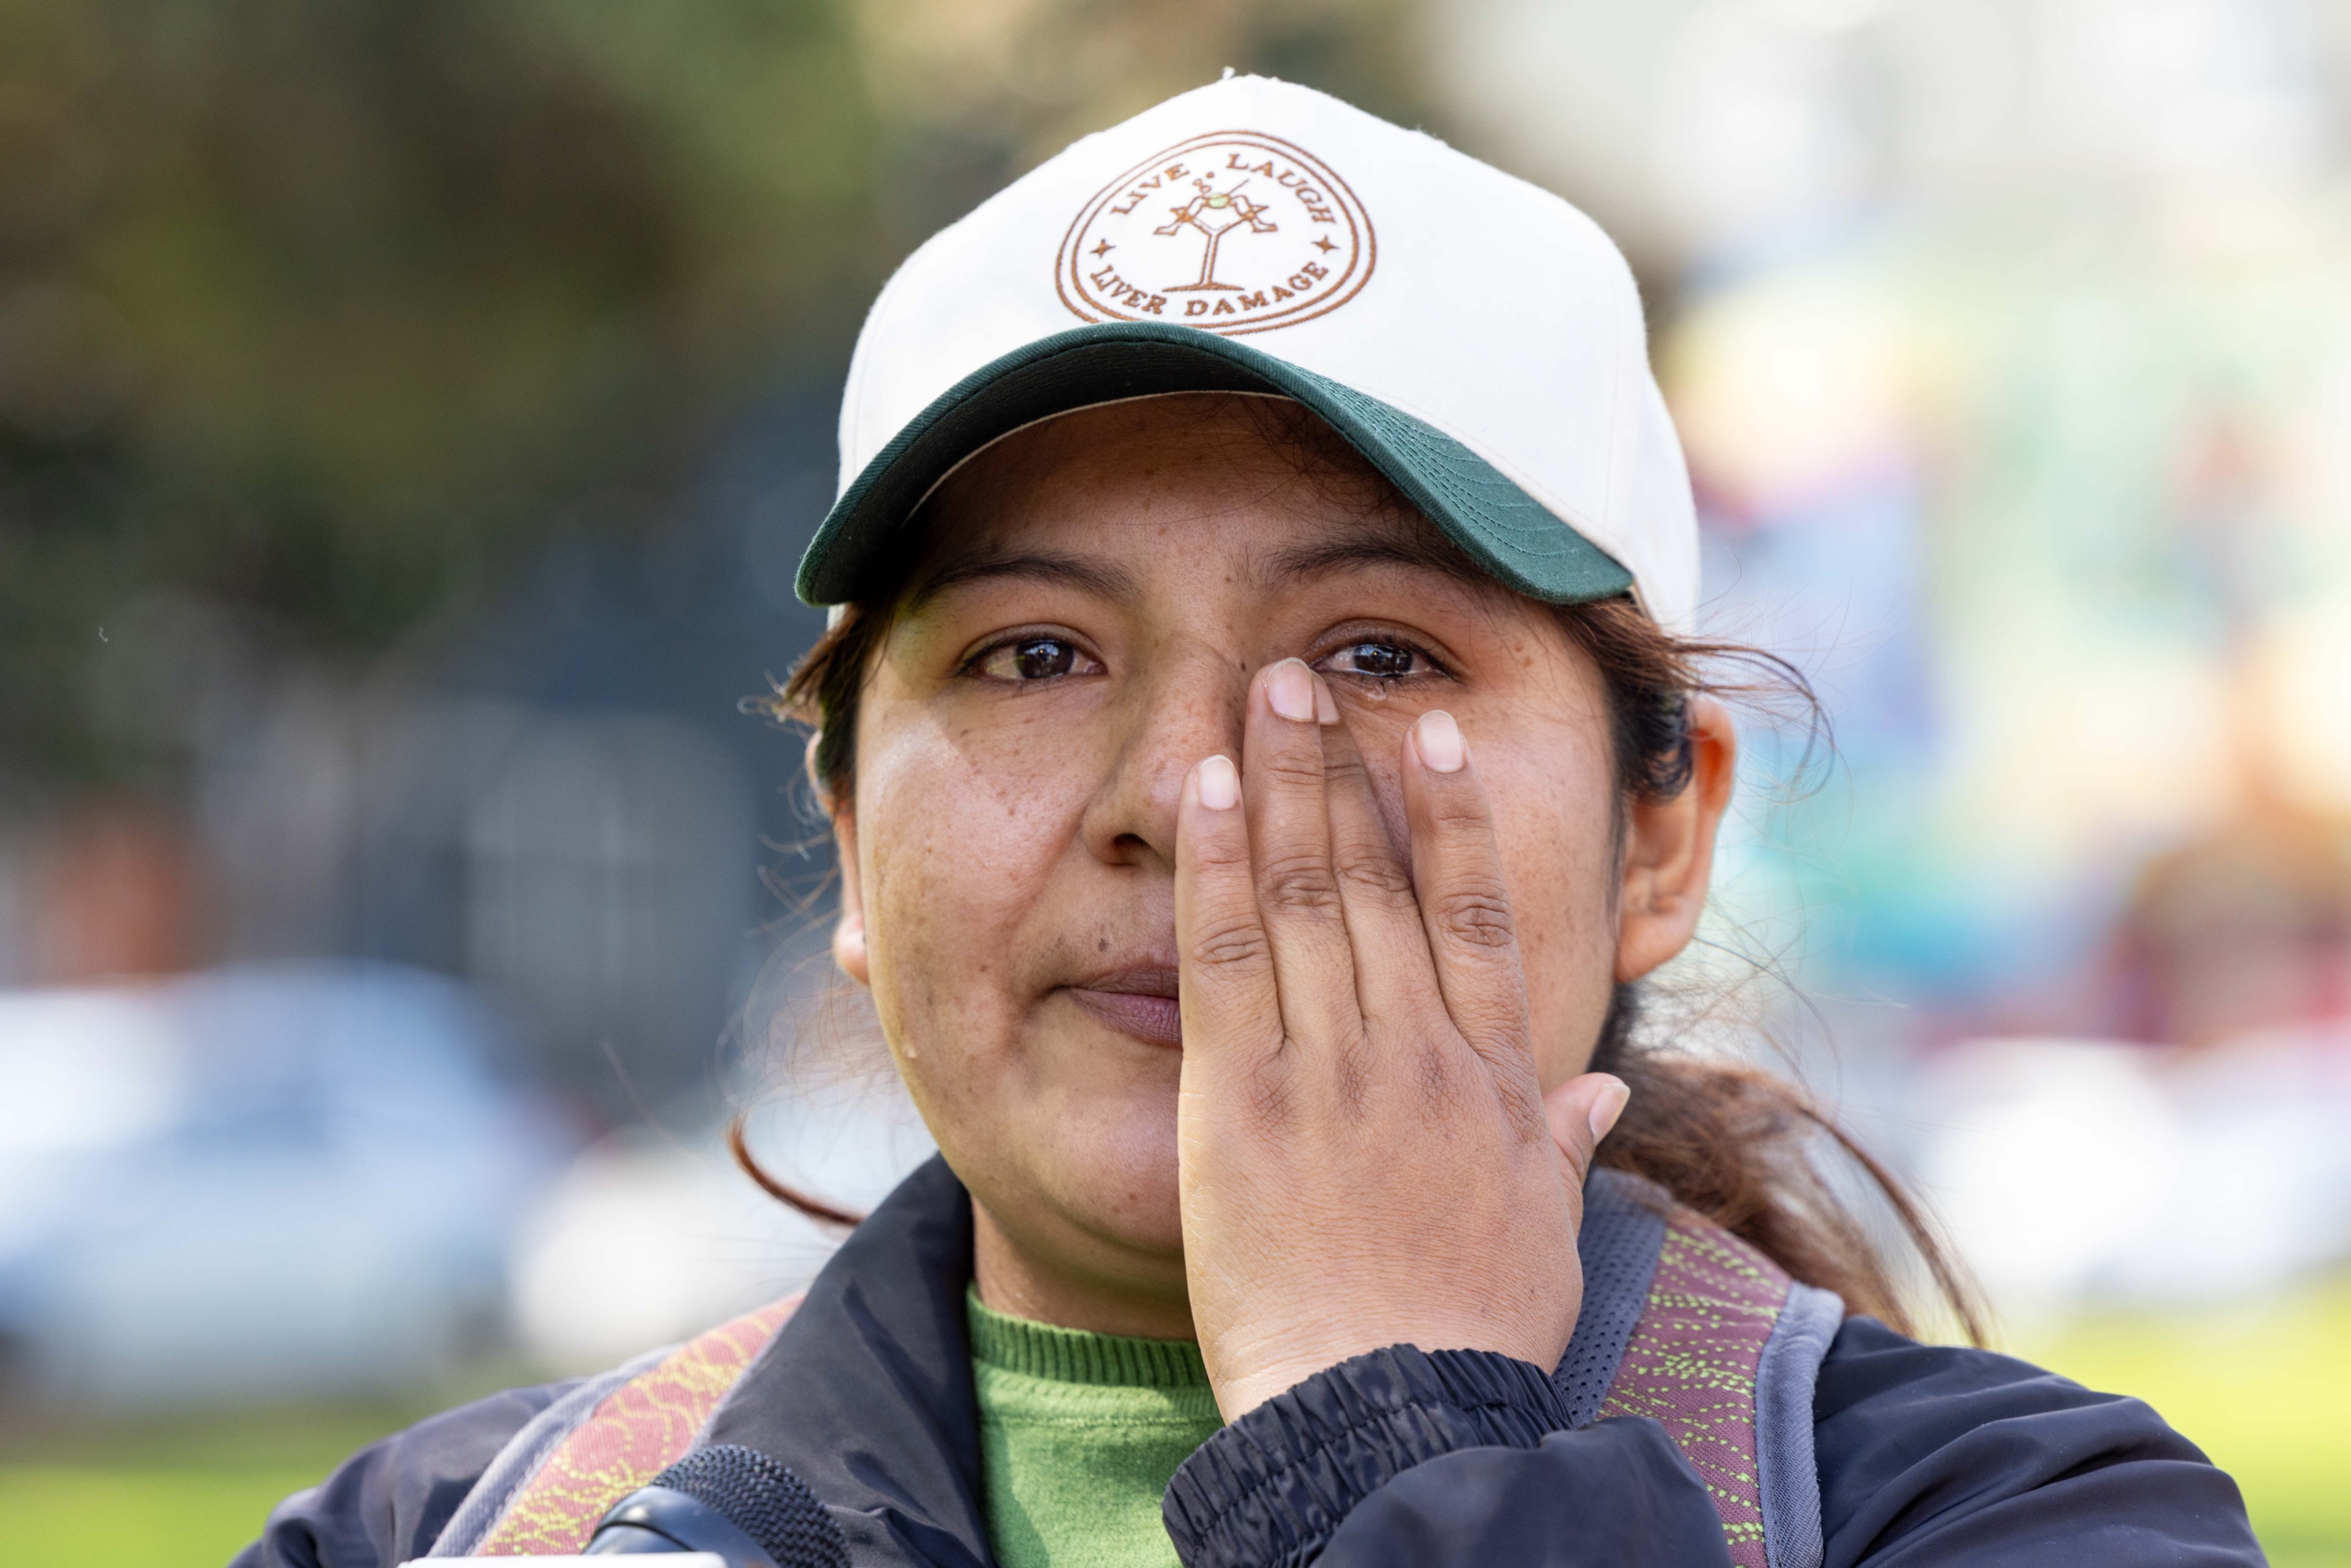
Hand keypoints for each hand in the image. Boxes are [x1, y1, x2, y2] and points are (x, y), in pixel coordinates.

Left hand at [1174, 658, 1628, 1419]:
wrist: (1395, 1415)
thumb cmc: (1472, 1334)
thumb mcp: (1544, 1232)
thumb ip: (1563, 1141)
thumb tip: (1603, 1087)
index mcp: (1493, 1076)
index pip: (1477, 912)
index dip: (1456, 814)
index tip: (1436, 735)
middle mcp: (1417, 1047)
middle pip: (1381, 874)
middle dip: (1345, 764)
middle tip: (1312, 677)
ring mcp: (1333, 1064)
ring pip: (1311, 889)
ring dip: (1285, 780)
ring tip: (1263, 694)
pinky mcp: (1244, 1098)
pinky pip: (1228, 954)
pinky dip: (1219, 863)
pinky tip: (1209, 791)